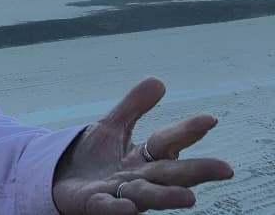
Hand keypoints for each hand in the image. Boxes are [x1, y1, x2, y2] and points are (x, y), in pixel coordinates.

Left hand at [51, 77, 232, 212]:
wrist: (59, 179)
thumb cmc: (91, 158)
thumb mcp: (111, 127)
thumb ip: (134, 107)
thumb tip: (159, 81)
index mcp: (142, 158)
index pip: (167, 142)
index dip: (187, 131)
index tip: (210, 119)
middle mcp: (137, 178)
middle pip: (168, 173)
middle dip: (196, 171)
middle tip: (225, 169)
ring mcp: (118, 192)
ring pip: (146, 195)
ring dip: (166, 196)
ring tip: (189, 197)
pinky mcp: (95, 204)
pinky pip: (108, 207)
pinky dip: (118, 207)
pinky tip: (128, 208)